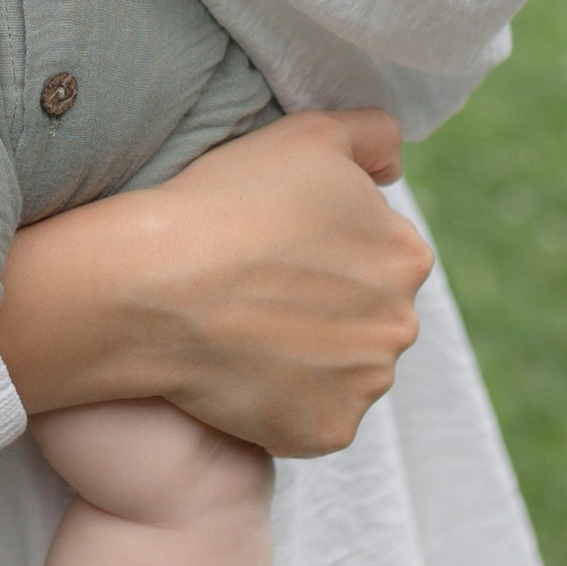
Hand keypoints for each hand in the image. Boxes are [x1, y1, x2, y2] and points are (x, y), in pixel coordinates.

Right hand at [0, 110, 434, 458]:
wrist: (159, 284)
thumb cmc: (229, 201)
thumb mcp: (309, 133)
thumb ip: (372, 135)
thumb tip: (395, 166)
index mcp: (407, 255)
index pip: (378, 254)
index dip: (324, 248)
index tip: (277, 248)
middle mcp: (401, 325)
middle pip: (367, 317)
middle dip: (325, 307)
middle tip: (258, 291)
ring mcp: (365, 385)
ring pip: (341, 370)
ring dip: (307, 358)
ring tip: (245, 332)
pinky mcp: (326, 431)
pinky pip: (311, 419)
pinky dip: (282, 404)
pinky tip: (240, 373)